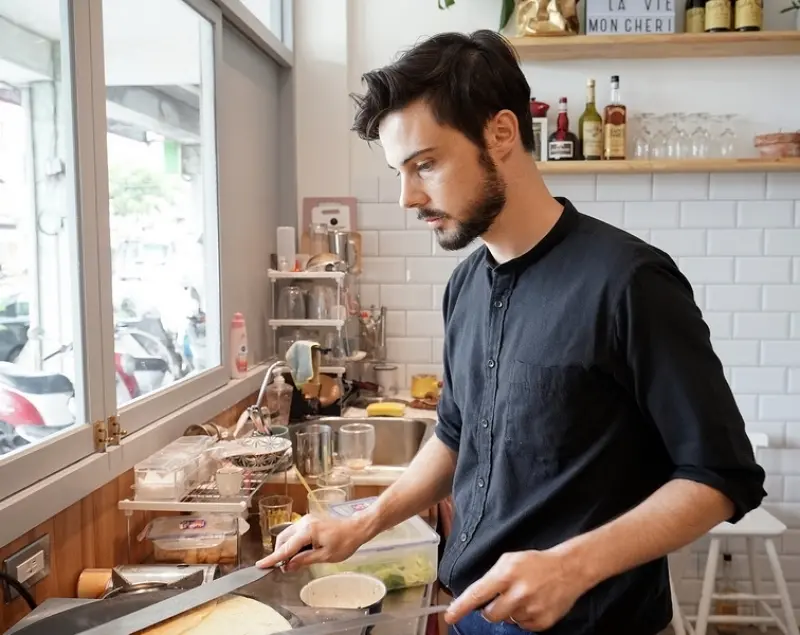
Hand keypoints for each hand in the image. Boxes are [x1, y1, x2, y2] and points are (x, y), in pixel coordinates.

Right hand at [255, 514, 367, 571]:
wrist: (357, 528)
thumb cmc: (345, 542)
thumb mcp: (325, 556)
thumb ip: (304, 560)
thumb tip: (288, 566)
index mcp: (308, 531)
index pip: (286, 547)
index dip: (273, 558)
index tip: (260, 565)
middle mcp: (304, 522)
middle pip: (283, 539)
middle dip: (280, 554)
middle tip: (284, 569)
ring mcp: (306, 520)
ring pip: (288, 535)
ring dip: (287, 548)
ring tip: (293, 562)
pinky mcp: (309, 521)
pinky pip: (295, 532)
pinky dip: (293, 543)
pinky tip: (300, 552)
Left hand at [444, 549, 587, 631]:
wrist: (568, 569)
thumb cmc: (535, 563)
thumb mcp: (509, 560)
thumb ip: (492, 577)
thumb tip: (477, 597)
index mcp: (506, 574)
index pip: (477, 594)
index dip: (461, 607)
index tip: (449, 616)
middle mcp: (518, 594)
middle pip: (490, 615)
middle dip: (490, 609)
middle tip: (501, 598)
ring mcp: (531, 610)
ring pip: (506, 621)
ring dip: (510, 612)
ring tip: (523, 596)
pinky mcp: (542, 622)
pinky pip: (522, 627)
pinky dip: (523, 618)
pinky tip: (533, 604)